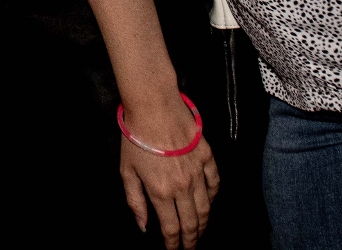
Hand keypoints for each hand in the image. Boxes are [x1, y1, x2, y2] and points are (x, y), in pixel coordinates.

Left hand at [121, 131, 218, 248]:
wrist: (153, 105)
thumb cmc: (136, 137)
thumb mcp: (127, 171)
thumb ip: (135, 201)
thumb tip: (144, 226)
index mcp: (161, 192)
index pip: (172, 228)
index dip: (174, 244)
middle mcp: (183, 186)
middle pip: (192, 222)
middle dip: (191, 240)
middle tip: (190, 247)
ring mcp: (197, 172)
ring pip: (206, 207)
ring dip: (204, 223)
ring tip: (200, 231)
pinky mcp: (207, 157)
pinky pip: (215, 183)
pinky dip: (214, 197)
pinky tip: (209, 202)